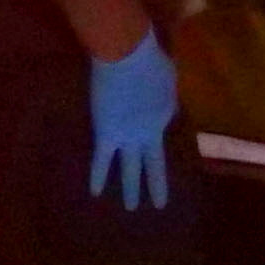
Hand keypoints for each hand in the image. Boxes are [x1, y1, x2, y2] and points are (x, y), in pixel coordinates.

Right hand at [84, 32, 178, 210]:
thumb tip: (159, 91)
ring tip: (133, 208)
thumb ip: (164, 87)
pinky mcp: (106, 134)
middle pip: (154, 161)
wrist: (128, 56)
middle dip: (157, 183)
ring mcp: (129, 136)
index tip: (150, 110)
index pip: (164, 123)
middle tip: (160, 204)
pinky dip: (98, 176)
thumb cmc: (150, 58)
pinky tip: (96, 193)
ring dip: (132, 189)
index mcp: (167, 113)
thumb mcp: (168, 73)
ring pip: (131, 169)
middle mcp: (150, 132)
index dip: (157, 118)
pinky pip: (101, 160)